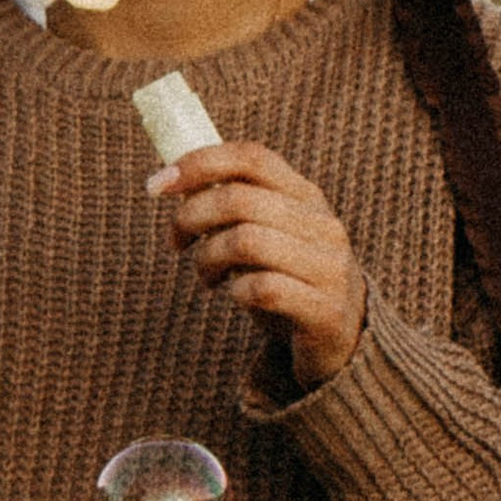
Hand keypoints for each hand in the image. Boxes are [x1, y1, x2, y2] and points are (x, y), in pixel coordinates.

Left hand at [150, 140, 368, 390]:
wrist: (343, 342)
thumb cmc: (289, 280)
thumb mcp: (268, 233)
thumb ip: (233, 206)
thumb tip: (173, 178)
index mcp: (306, 196)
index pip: (252, 158)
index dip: (199, 164)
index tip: (157, 184)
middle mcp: (322, 225)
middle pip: (239, 201)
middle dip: (190, 218)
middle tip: (176, 242)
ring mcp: (328, 267)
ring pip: (247, 242)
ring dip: (209, 259)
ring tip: (206, 276)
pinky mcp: (325, 311)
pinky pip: (265, 289)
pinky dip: (238, 292)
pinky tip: (237, 296)